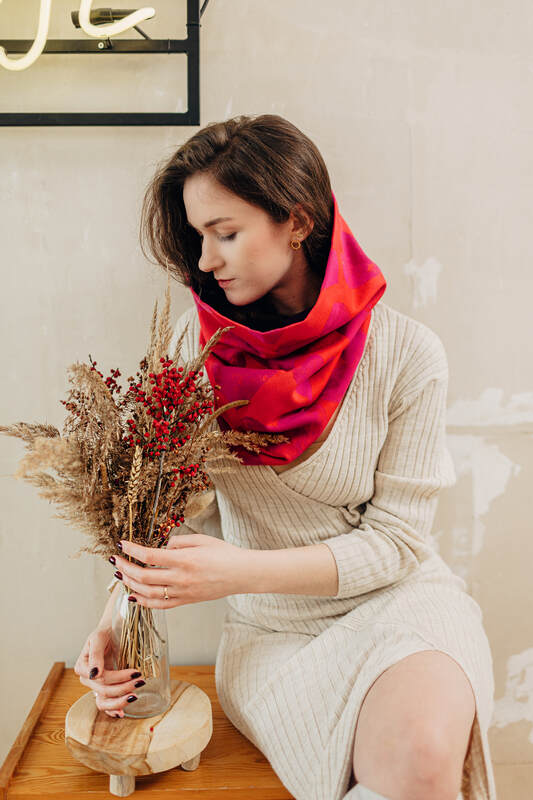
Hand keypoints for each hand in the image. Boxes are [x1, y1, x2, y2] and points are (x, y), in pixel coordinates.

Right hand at [74, 626, 145, 717]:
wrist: (111, 631)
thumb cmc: (104, 632)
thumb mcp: (98, 638)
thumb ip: (95, 655)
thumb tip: (94, 674)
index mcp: (83, 666)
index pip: (101, 678)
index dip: (119, 678)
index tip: (136, 672)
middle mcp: (87, 679)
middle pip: (104, 691)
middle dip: (123, 688)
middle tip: (141, 681)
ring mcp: (95, 686)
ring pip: (103, 702)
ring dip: (119, 702)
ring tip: (135, 696)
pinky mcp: (104, 688)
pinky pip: (105, 704)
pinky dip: (113, 710)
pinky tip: (122, 713)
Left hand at [112, 533, 250, 607]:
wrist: (241, 574)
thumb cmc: (224, 554)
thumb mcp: (201, 539)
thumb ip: (178, 542)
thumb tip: (162, 547)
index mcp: (185, 560)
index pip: (150, 556)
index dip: (132, 550)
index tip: (121, 544)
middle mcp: (181, 579)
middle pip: (144, 576)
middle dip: (125, 568)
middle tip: (115, 560)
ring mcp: (183, 593)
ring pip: (148, 593)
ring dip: (130, 584)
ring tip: (120, 576)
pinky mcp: (186, 601)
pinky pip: (159, 605)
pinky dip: (143, 601)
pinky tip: (133, 595)